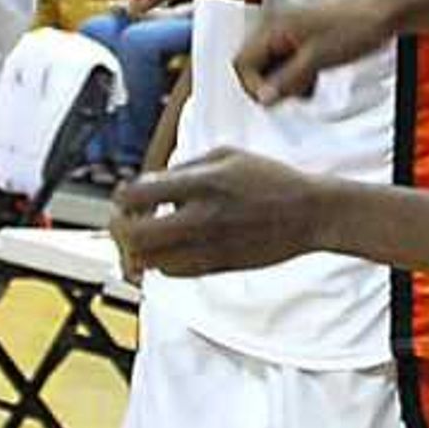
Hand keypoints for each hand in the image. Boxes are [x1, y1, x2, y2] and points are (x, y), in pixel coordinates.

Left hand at [113, 151, 340, 280]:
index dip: (122, 197)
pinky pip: (171, 273)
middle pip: (133, 235)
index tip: (128, 197)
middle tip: (124, 222)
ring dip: (136, 250)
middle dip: (119, 228)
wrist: (309, 213)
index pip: (136, 195)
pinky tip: (167, 250)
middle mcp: (200, 217)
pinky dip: (160, 263)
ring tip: (143, 239)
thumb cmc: (271, 180)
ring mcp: (207, 246)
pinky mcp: (216, 266)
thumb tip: (149, 182)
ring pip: (148, 261)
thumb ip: (184, 168)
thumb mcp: (227, 155)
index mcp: (201, 183)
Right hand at [233, 0, 399, 102]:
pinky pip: (292, 60)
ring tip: (312, 83)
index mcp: (276, 25)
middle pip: (257, 64)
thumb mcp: (318, 60)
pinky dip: (301, 73)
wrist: (388, 9)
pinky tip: (318, 76)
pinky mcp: (309, 35)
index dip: (255, 86)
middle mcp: (280, 24)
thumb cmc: (358, 24)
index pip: (243, 63)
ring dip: (289, 80)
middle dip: (274, 84)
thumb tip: (264, 98)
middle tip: (298, 92)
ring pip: (276, 64)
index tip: (275, 100)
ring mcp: (294, 29)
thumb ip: (287, 80)